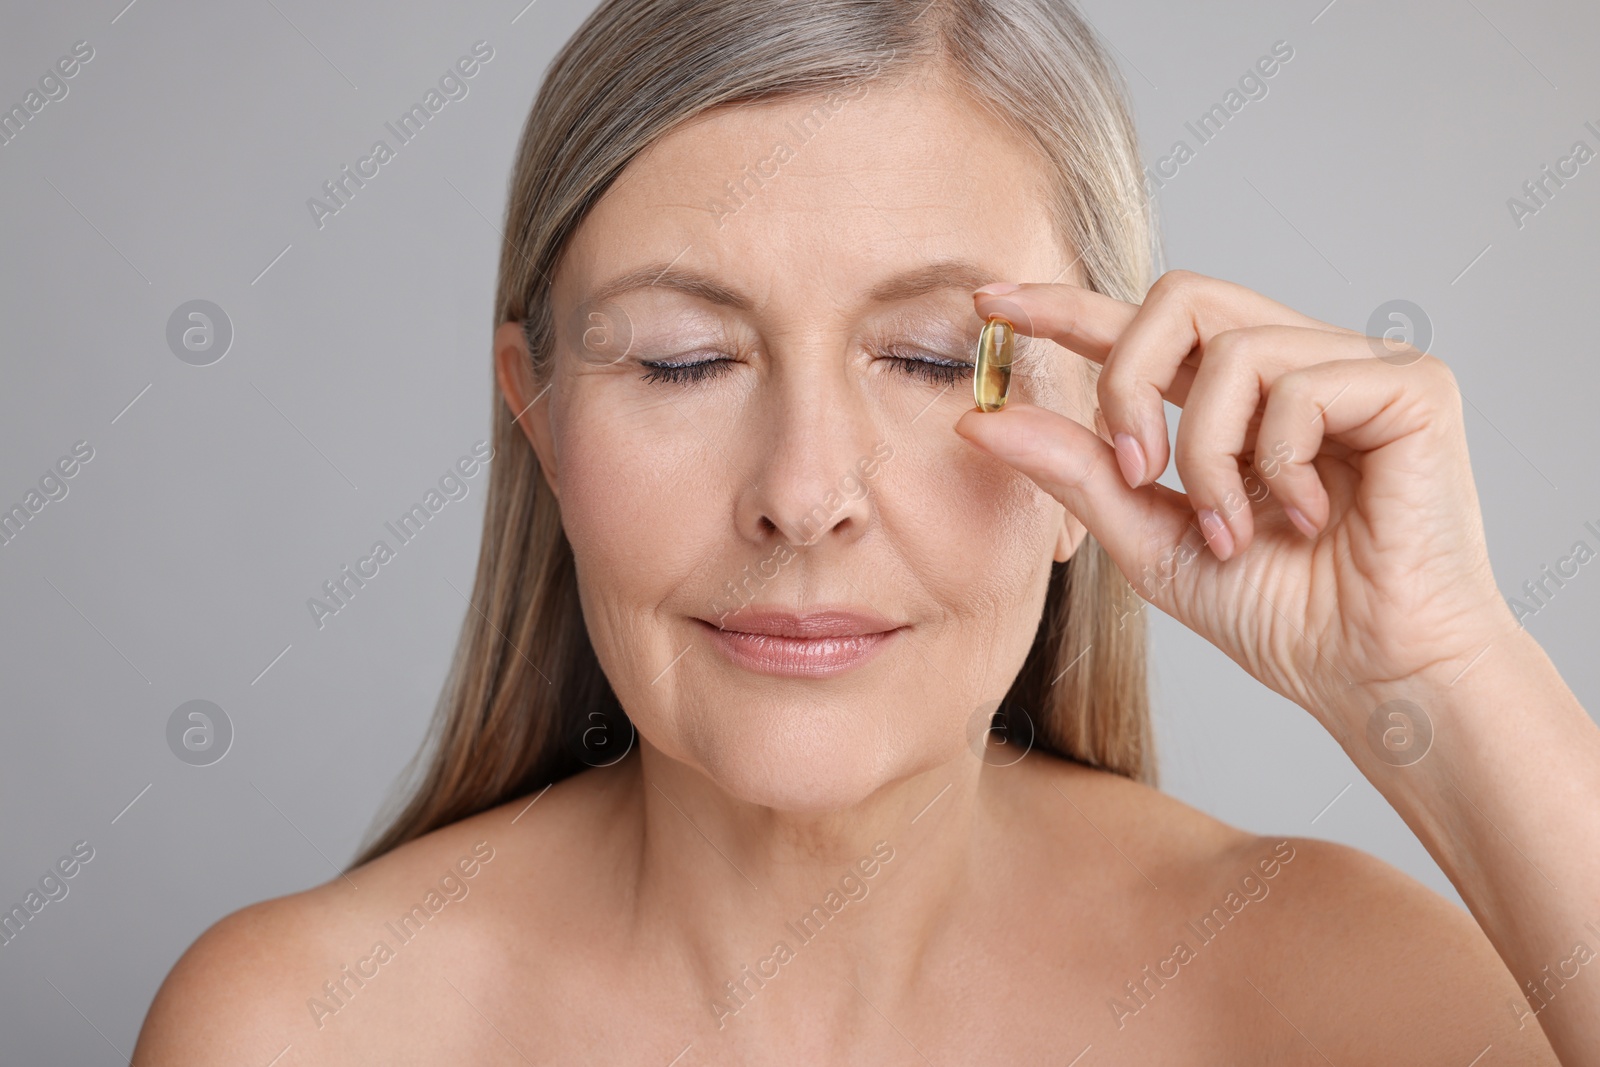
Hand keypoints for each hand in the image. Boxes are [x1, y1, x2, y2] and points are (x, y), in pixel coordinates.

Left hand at [955, 271, 1520, 732]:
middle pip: (1178, 299)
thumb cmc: (1280, 614)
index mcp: (1237, 397)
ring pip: (1229, 349)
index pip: (1145, 325)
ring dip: (1206, 455)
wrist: (1371, 674)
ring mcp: (1358, 367)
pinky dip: (1278, 464)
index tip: (991, 302)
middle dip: (1128, 381)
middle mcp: (1297, 362)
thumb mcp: (1149, 539)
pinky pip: (1300, 384)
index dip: (1068, 306)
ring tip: (1234, 529)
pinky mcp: (1412, 387)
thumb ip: (1074, 472)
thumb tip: (980, 419)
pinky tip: (1306, 517)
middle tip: (1134, 469)